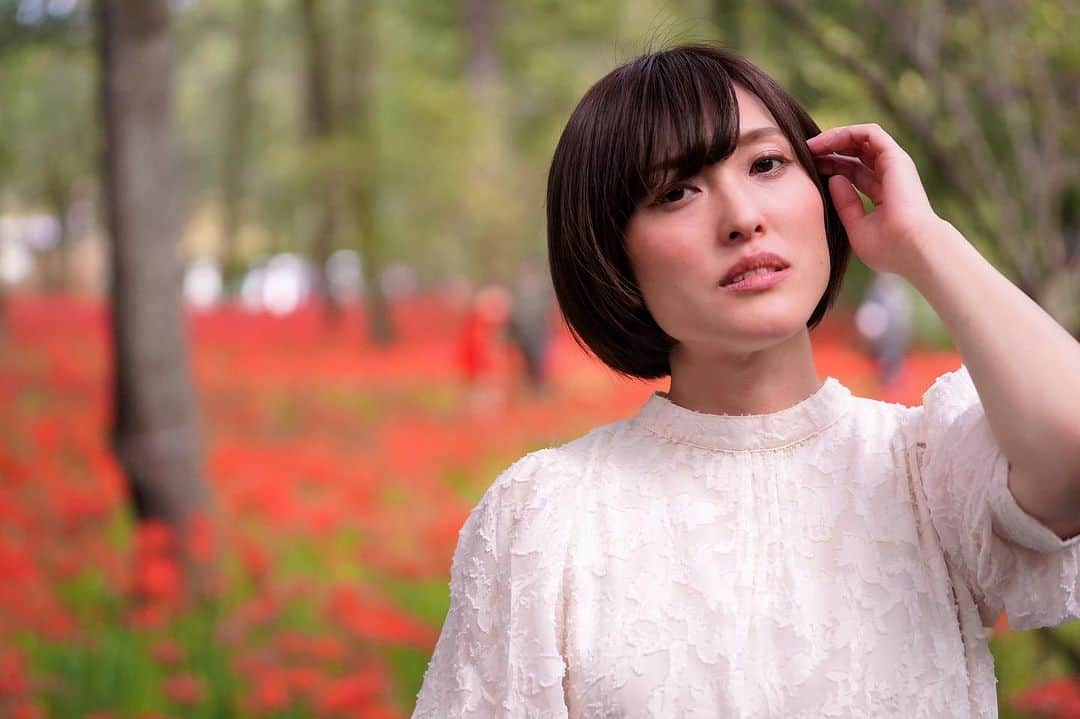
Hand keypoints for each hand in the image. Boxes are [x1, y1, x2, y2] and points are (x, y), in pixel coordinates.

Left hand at [807, 123, 941, 276]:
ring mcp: (894, 166)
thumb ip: (844, 203)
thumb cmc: (887, 247)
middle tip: (804, 154)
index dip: (830, 168)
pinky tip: (823, 142)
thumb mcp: (856, 226)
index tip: (806, 170)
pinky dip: (845, 133)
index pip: (853, 173)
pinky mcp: (895, 157)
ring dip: (834, 138)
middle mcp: (890, 177)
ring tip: (810, 145)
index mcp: (883, 195)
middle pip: (855, 155)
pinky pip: (869, 133)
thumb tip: (832, 179)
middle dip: (829, 151)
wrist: (910, 248)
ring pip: (861, 139)